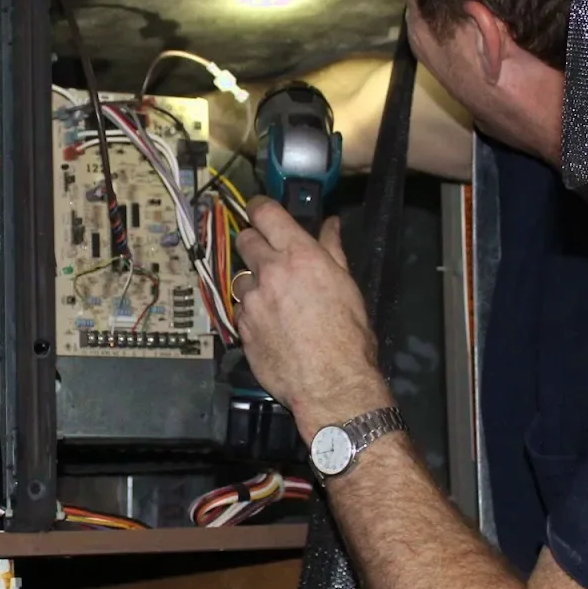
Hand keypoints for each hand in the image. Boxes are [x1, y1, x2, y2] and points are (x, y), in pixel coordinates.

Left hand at [233, 198, 390, 438]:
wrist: (330, 382)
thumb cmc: (347, 335)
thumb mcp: (346, 285)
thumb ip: (332, 250)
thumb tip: (331, 225)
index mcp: (298, 255)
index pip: (265, 213)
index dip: (258, 206)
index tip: (257, 208)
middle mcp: (269, 272)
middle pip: (245, 240)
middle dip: (254, 242)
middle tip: (268, 254)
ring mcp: (251, 301)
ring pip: (240, 278)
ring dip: (252, 283)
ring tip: (273, 299)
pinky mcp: (242, 327)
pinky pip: (240, 310)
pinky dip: (250, 311)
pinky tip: (269, 323)